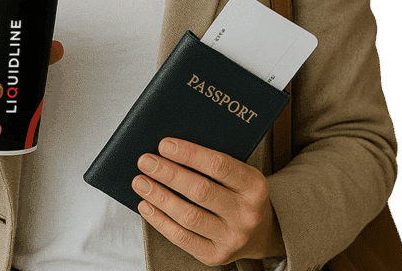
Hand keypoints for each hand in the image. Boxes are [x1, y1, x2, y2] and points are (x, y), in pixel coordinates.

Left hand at [132, 137, 283, 265]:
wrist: (261, 232)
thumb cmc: (240, 192)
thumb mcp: (240, 173)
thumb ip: (213, 161)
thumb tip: (170, 147)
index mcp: (255, 186)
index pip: (219, 165)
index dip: (189, 154)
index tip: (164, 145)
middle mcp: (247, 214)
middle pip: (201, 191)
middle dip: (168, 174)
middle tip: (145, 161)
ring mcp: (232, 238)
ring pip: (189, 216)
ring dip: (160, 197)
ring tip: (140, 182)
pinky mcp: (216, 256)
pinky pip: (182, 238)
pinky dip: (160, 220)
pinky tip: (146, 205)